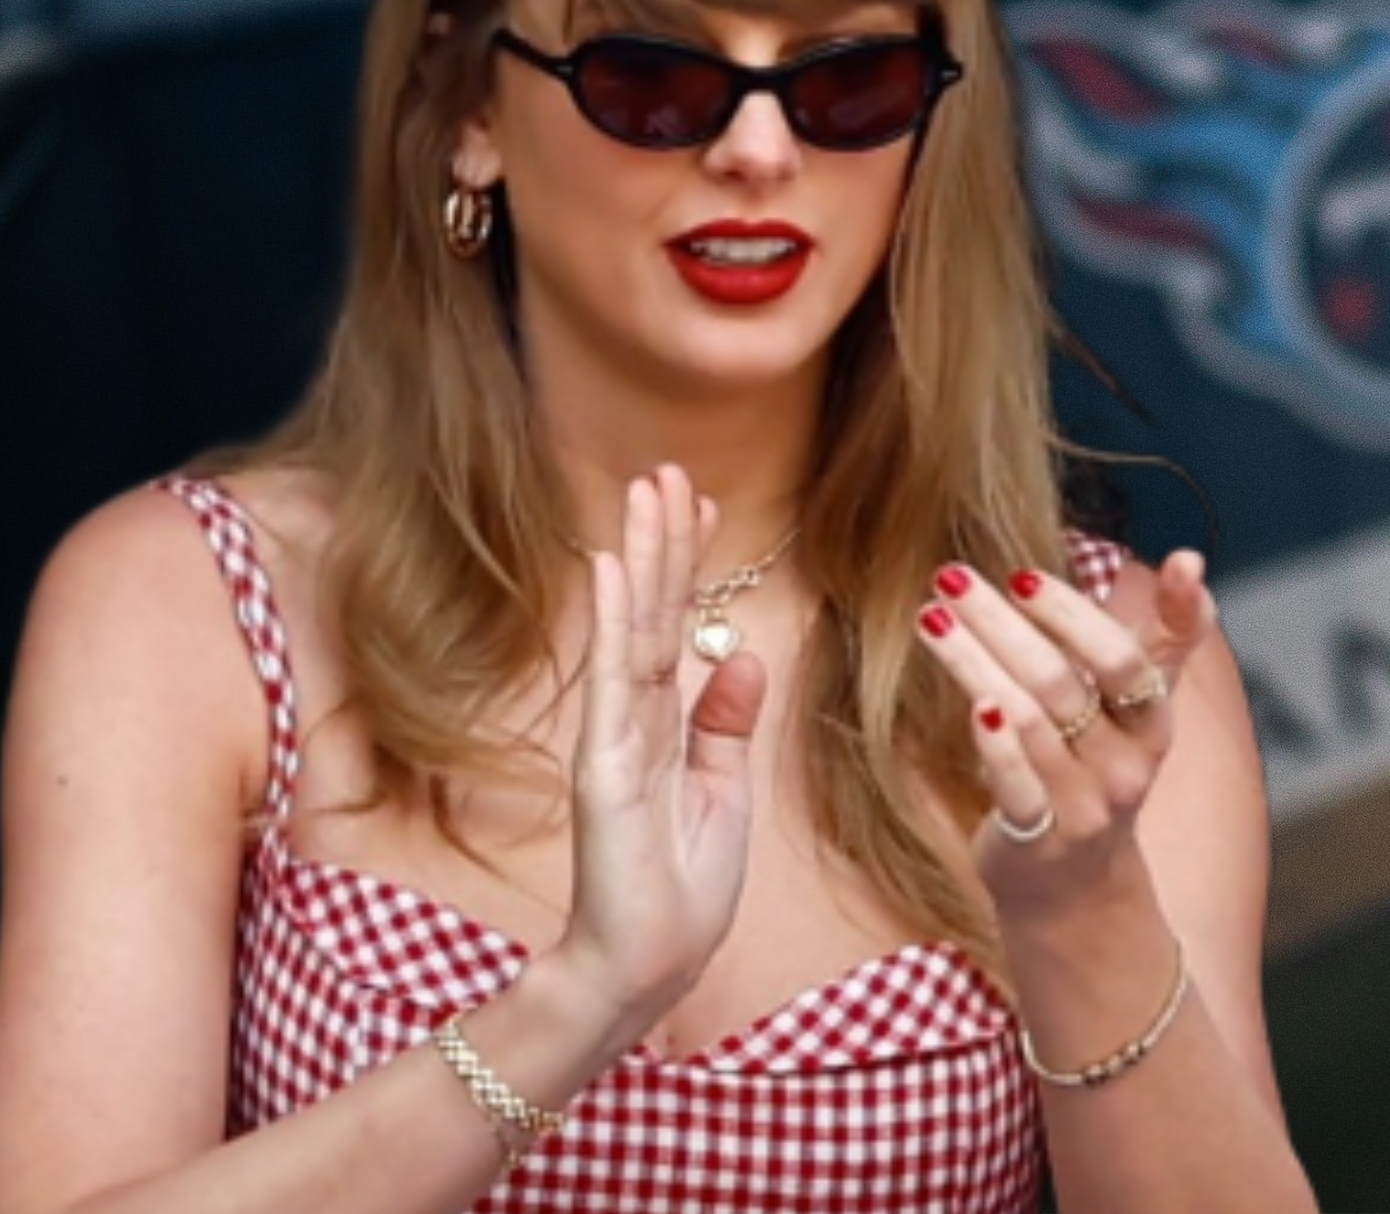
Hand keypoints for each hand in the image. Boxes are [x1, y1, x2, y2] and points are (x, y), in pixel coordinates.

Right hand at [550, 466, 765, 1039]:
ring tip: (644, 492)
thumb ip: (723, 724)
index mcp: (663, 728)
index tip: (698, 503)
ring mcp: (613, 741)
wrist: (646, 966)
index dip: (686, 564)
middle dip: (660, 542)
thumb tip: (738, 654)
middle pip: (649, 614)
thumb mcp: (722, 791)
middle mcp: (631, 723)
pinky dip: (613, 623)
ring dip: (639, 560)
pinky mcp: (604, 770)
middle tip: (666, 470)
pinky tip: (612, 570)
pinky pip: (614, 683)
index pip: (674, 627)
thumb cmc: (680, 890)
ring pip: (631, 631)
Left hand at [917, 551, 1217, 924]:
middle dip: (1003, 622)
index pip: (1123, 660)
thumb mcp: (1143, 707)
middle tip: (952, 576)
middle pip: (1063, 681)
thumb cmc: (1101, 770)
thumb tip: (1189, 557)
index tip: (1024, 576)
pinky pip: (1016, 783)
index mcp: (1153, 723)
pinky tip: (970, 700)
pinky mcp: (1037, 839)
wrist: (1076, 888)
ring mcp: (1082, 804)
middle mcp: (1125, 764)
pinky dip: (995, 741)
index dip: (1075, 616)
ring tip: (931, 617)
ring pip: (1028, 720)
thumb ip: (1168, 633)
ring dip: (974, 662)